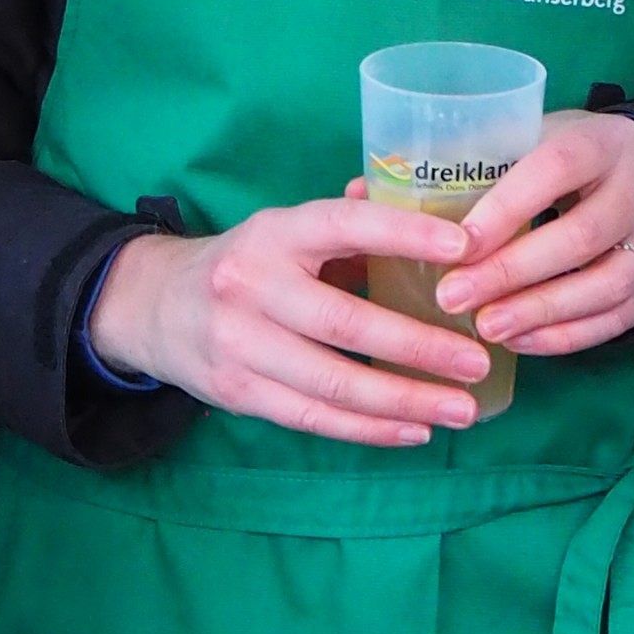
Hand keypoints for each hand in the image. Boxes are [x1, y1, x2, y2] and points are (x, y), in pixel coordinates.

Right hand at [86, 199, 486, 446]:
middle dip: (419, 347)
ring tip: (462, 408)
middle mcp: (252, 286)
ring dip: (405, 401)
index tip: (462, 247)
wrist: (155, 306)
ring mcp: (240, 344)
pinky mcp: (237, 393)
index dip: (402, 234)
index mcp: (274, 233)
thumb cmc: (247, 264)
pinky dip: (369, 429)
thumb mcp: (284, 230)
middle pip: (345, 324)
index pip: (343, 226)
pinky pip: (313, 418)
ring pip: (333, 383)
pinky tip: (414, 430)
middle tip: (478, 361)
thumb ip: (348, 221)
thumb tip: (422, 203)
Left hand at [432, 111, 633, 356]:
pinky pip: (619, 319)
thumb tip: (369, 194)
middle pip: (582, 236)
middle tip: (454, 298)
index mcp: (603, 139)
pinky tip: (522, 341)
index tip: (456, 245)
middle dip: (512, 272)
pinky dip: (567, 335)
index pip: (555, 169)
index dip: (506, 209)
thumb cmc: (564, 152)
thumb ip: (465, 163)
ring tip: (487, 328)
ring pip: (607, 285)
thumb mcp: (528, 137)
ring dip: (541, 312)